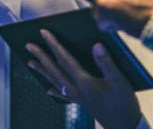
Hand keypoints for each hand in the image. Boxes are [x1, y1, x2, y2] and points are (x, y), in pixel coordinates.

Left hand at [26, 30, 142, 128]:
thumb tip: (95, 45)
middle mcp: (77, 89)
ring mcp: (78, 97)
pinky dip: (55, 91)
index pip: (65, 59)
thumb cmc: (123, 103)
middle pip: (55, 70)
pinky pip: (64, 95)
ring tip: (31, 63)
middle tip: (28, 45)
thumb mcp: (119, 80)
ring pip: (56, 81)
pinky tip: (49, 90)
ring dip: (43, 71)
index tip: (43, 32)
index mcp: (84, 81)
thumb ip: (106, 62)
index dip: (54, 45)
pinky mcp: (82, 103)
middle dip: (41, 56)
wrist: (124, 126)